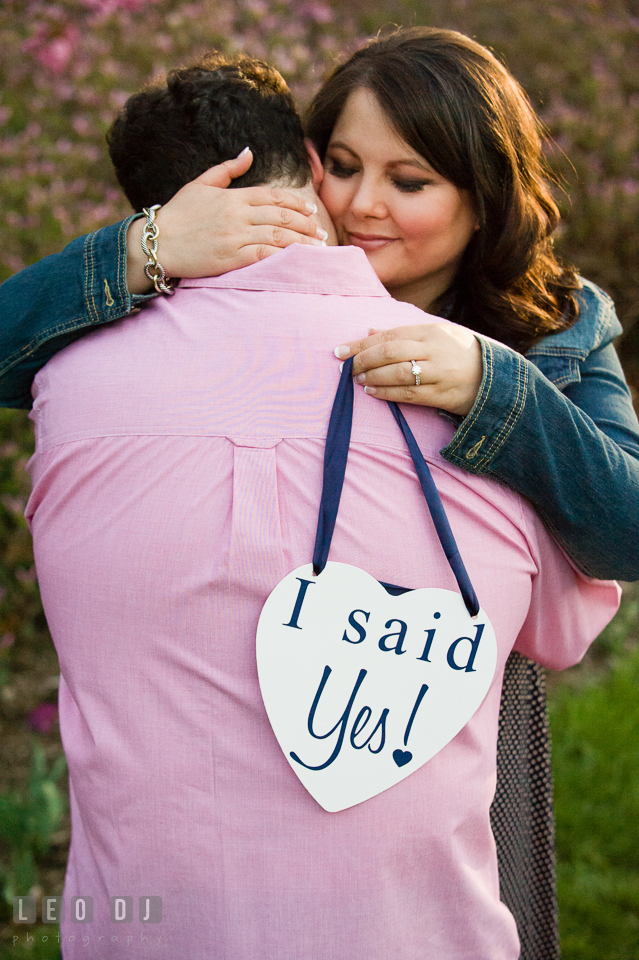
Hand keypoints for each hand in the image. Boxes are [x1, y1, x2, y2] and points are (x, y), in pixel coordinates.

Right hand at [127, 148, 326, 293]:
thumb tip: (248, 152)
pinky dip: (284, 256)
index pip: (274, 196)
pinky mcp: (230, 257)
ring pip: (278, 236)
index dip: (297, 203)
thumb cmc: (177, 214)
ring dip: (302, 242)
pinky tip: (298, 260)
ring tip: (318, 248)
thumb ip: (227, 169)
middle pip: (282, 216)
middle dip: (306, 224)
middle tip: (322, 233)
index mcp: (233, 196)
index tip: (312, 210)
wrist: (157, 241)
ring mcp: (235, 236)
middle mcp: (237, 214)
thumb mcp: (200, 184)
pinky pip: (264, 255)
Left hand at [335, 322, 483, 416]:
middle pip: (390, 352)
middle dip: (363, 360)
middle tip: (345, 368)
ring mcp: (439, 372)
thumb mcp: (436, 335)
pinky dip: (387, 393)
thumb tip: (369, 330)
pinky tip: (372, 392)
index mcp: (430, 331)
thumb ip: (402, 334)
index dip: (361, 343)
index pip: (388, 335)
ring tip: (358, 380)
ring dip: (373, 377)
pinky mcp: (442, 394)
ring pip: (398, 373)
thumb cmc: (458, 353)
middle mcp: (434, 350)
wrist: (495, 377)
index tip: (340, 350)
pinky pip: (409, 394)